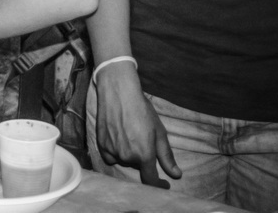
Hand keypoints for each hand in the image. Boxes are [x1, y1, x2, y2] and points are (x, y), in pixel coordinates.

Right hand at [94, 64, 180, 188]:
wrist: (118, 93)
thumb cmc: (142, 110)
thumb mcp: (159, 132)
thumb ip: (166, 156)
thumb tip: (176, 175)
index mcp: (144, 154)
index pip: (151, 180)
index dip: (159, 184)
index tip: (163, 183)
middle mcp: (127, 157)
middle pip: (138, 166)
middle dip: (143, 158)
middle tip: (144, 139)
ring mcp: (113, 151)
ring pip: (125, 161)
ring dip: (130, 155)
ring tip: (131, 135)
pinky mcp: (101, 145)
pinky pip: (111, 157)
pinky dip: (116, 153)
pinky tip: (119, 139)